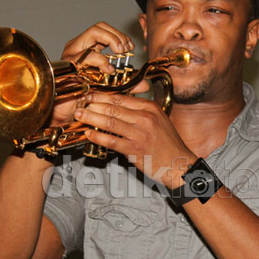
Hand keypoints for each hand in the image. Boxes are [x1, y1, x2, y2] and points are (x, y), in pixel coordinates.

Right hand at [49, 22, 142, 125]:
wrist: (67, 113)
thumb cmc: (84, 99)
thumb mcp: (112, 89)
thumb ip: (128, 85)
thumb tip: (145, 85)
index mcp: (87, 49)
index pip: (104, 30)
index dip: (119, 35)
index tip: (129, 47)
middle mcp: (78, 48)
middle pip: (99, 27)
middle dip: (117, 36)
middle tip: (126, 49)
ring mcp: (72, 56)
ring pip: (93, 35)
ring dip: (112, 41)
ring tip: (120, 54)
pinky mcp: (70, 66)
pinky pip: (87, 56)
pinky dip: (101, 60)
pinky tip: (109, 70)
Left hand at [74, 91, 195, 187]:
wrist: (179, 164)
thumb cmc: (168, 144)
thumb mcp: (159, 120)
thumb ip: (141, 111)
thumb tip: (121, 105)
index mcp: (150, 108)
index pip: (121, 97)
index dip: (102, 95)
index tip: (91, 94)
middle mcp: (145, 118)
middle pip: (113, 107)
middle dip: (93, 104)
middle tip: (81, 102)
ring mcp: (140, 134)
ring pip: (110, 122)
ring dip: (91, 118)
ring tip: (80, 115)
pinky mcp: (135, 150)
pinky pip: (112, 141)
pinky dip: (98, 136)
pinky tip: (89, 134)